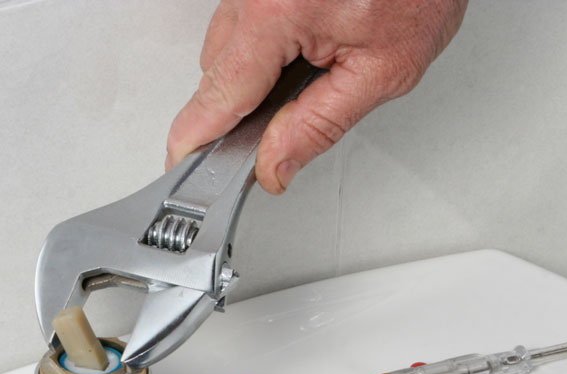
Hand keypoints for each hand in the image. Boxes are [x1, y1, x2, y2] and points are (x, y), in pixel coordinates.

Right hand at [166, 0, 467, 193]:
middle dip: (243, 104)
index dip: (198, 137)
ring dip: (256, 69)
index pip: (221, 93)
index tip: (182, 165)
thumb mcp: (384, 69)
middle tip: (285, 122)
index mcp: (280, 12)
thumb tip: (273, 164)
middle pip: (217, 71)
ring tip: (315, 62)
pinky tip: (306, 40)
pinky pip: (242, 19)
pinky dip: (265, 41)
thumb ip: (320, 124)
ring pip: (227, 44)